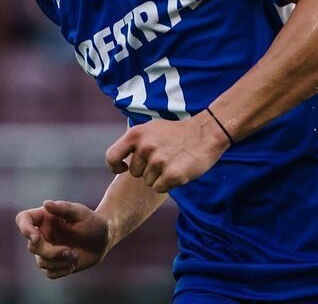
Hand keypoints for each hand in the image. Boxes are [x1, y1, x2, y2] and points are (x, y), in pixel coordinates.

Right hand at [15, 200, 109, 278]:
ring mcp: (46, 250)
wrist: (103, 239)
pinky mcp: (53, 264)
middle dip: (50, 252)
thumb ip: (64, 208)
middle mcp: (41, 234)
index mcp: (44, 218)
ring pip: (41, 262)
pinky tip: (74, 262)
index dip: (25, 229)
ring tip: (75, 255)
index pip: (23, 219)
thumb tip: (46, 203)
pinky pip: (49, 273)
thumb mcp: (81, 213)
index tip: (36, 238)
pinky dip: (63, 270)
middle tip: (69, 251)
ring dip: (59, 262)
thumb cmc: (92, 222)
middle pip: (32, 247)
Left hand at [104, 116, 229, 192]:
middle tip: (162, 159)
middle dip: (146, 170)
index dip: (115, 166)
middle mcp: (145, 147)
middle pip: (134, 173)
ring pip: (147, 182)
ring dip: (158, 177)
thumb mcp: (150, 128)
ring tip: (172, 162)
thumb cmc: (176, 133)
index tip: (122, 168)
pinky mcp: (172, 175)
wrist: (206, 133)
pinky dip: (167, 184)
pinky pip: (159, 188)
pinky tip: (177, 171)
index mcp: (136, 134)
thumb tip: (118, 159)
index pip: (112, 157)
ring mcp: (158, 161)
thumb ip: (134, 142)